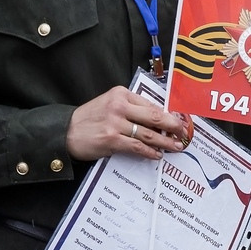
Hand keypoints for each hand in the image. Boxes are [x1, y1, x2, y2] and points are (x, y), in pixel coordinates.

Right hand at [67, 86, 189, 160]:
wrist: (65, 131)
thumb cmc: (89, 119)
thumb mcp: (109, 104)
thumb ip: (129, 108)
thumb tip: (155, 120)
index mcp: (121, 94)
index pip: (150, 104)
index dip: (168, 114)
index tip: (179, 121)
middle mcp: (119, 105)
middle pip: (154, 116)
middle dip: (173, 126)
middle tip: (184, 133)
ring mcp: (115, 123)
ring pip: (148, 133)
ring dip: (165, 142)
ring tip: (176, 147)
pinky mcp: (111, 139)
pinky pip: (137, 146)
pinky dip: (150, 152)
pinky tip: (157, 155)